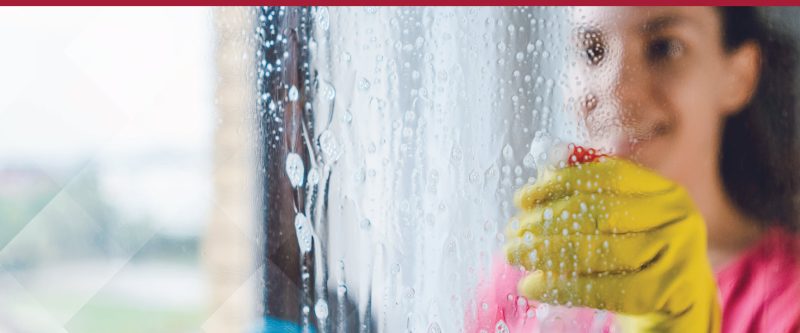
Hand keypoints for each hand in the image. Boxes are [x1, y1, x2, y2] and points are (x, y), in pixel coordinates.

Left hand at [505, 157, 719, 331]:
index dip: (560, 182)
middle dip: (547, 221)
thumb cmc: (638, 261)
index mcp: (664, 191)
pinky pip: (608, 290)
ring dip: (548, 252)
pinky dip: (563, 287)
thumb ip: (589, 190)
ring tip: (515, 255)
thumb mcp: (619, 223)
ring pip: (601, 250)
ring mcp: (681, 254)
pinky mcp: (673, 292)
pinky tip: (532, 287)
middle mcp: (679, 217)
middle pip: (600, 212)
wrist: (679, 311)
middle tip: (513, 232)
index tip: (522, 199)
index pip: (607, 174)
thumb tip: (549, 158)